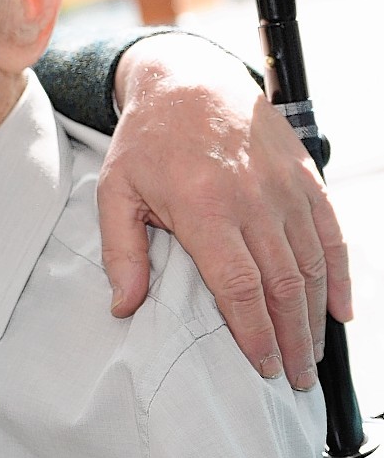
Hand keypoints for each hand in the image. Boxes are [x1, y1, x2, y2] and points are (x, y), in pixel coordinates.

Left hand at [97, 32, 349, 389]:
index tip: (262, 366)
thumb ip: (121, 251)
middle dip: (292, 339)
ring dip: (315, 317)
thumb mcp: (116, 191)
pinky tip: (341, 311)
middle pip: (283, 284)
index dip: (255, 332)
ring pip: (312, 265)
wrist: (189, 80)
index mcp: (204, 208)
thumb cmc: (148, 140)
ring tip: (311, 356)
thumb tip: (124, 306)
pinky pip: (331, 234)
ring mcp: (285, 189)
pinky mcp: (306, 177)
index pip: (239, 285)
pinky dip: (340, 276)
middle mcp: (253, 200)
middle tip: (294, 378)